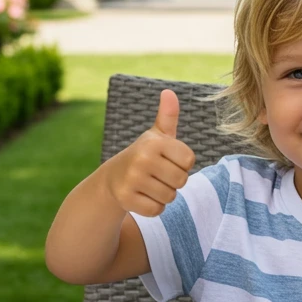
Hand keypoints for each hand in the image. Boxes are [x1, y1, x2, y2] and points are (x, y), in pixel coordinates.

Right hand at [103, 89, 196, 217]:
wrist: (113, 178)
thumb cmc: (144, 155)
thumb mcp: (157, 135)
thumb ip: (168, 116)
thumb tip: (169, 92)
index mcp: (154, 142)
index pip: (189, 160)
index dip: (182, 164)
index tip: (168, 160)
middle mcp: (142, 158)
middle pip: (181, 180)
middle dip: (174, 181)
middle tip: (159, 175)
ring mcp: (132, 179)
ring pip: (170, 197)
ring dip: (164, 195)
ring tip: (150, 185)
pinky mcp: (126, 199)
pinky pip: (157, 210)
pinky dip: (153, 207)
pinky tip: (142, 196)